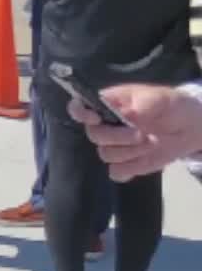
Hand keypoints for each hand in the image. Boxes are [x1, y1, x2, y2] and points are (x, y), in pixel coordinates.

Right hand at [67, 84, 201, 181]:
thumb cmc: (171, 106)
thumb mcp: (160, 98)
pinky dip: (131, 169)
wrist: (189, 126)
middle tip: (142, 134)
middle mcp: (105, 125)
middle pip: (94, 135)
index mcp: (108, 104)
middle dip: (118, 137)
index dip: (80, 113)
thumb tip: (125, 115)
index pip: (79, 108)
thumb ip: (142, 105)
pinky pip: (117, 172)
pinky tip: (144, 160)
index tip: (96, 118)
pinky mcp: (127, 164)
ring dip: (131, 152)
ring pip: (106, 155)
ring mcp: (115, 146)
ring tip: (152, 143)